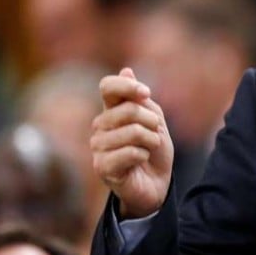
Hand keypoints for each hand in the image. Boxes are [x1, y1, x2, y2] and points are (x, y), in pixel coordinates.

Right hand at [91, 67, 173, 217]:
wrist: (156, 184)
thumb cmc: (154, 150)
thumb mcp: (154, 120)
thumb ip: (140, 99)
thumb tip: (126, 70)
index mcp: (111, 111)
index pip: (107, 86)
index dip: (127, 86)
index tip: (146, 94)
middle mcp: (100, 126)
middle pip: (128, 109)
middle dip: (152, 121)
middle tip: (155, 134)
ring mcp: (98, 147)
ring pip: (132, 132)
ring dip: (151, 141)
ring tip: (148, 149)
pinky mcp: (102, 167)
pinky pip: (131, 152)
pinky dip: (144, 155)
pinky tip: (141, 161)